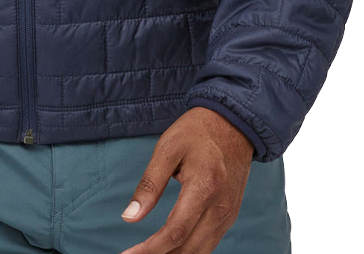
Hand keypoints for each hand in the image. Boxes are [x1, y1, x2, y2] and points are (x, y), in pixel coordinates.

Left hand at [115, 106, 253, 253]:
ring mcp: (228, 214)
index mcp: (204, 187)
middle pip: (188, 249)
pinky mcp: (229, 215)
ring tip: (149, 253)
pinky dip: (189, 251)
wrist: (233, 123)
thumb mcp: (167, 148)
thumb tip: (130, 217)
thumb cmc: (197, 131)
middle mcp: (220, 207)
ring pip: (200, 252)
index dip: (150, 249)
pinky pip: (209, 244)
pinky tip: (171, 249)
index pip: (175, 232)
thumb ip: (149, 184)